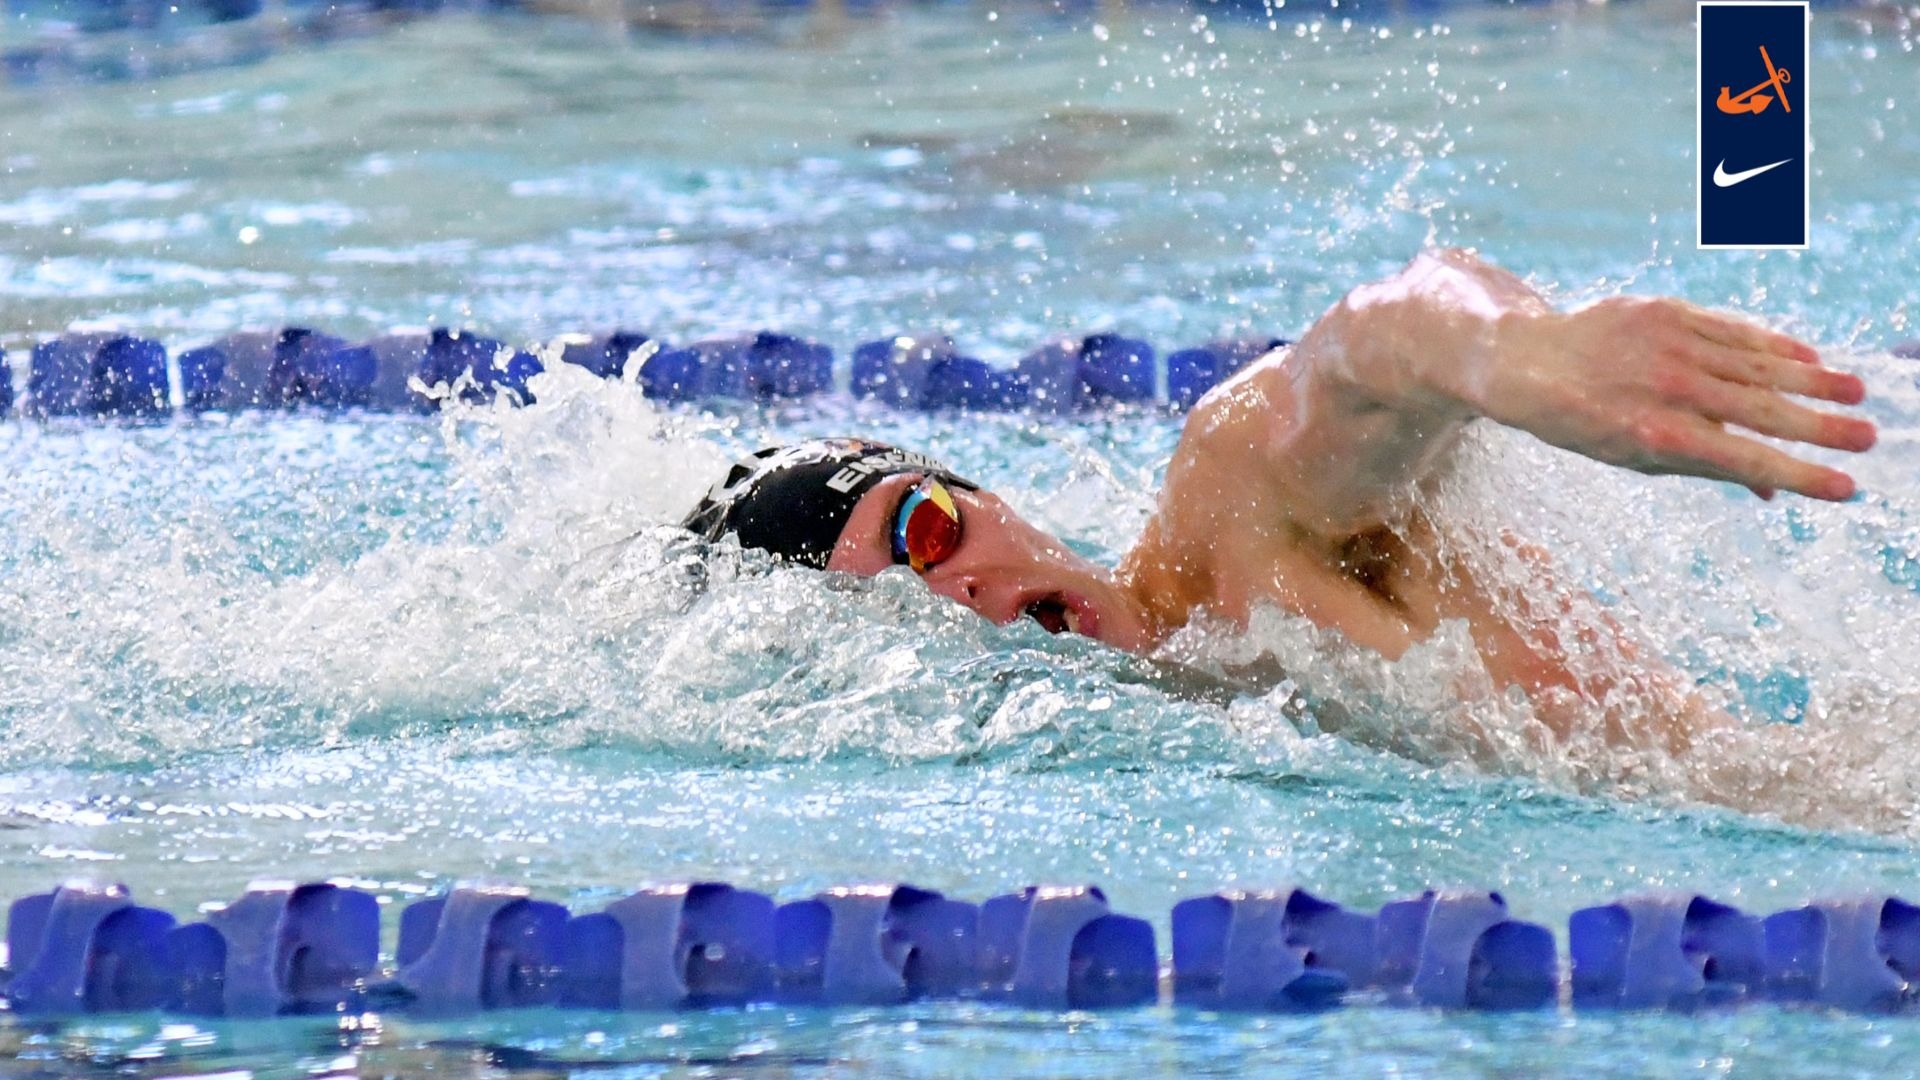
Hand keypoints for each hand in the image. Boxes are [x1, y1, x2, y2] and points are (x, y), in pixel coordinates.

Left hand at [1481, 296, 1875, 499]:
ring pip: (1754, 364)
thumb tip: (1771, 491)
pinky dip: (1771, 344)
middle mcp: (1666, 387)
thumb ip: (1702, 467)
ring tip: (1855, 394)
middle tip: (1870, 439)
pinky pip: (1730, 329)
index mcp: (1654, 434)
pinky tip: (1808, 357)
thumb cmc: (1581, 421)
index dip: (1798, 473)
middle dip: (1820, 426)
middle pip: (1760, 410)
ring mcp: (1667, 344)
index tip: (1845, 487)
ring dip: (1810, 380)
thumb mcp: (1631, 456)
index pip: (1743, 458)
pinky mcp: (1665, 311)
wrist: (1523, 360)